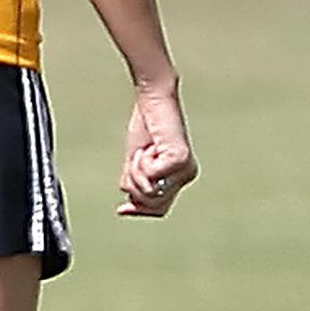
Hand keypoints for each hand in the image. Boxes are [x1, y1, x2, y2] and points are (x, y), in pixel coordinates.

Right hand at [118, 84, 196, 217]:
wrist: (152, 100)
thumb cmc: (145, 128)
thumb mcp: (136, 163)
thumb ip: (137, 185)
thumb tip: (127, 208)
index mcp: (180, 177)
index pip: (159, 209)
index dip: (139, 210)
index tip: (122, 209)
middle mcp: (187, 175)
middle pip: (151, 204)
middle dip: (134, 184)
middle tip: (136, 160)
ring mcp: (185, 169)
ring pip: (149, 192)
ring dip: (136, 171)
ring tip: (144, 151)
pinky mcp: (180, 161)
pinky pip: (150, 177)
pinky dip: (141, 163)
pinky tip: (149, 147)